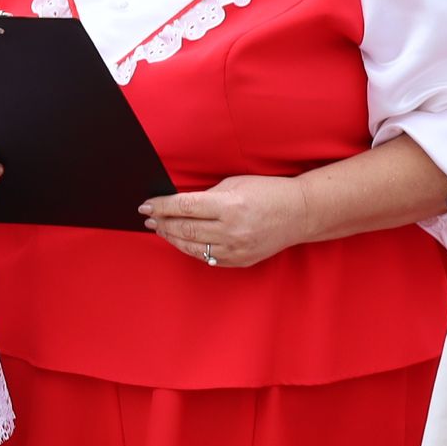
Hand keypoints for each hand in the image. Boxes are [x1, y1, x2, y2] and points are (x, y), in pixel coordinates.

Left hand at [138, 175, 309, 269]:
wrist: (299, 213)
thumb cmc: (268, 192)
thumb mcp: (235, 184)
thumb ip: (206, 196)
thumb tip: (178, 204)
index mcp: (229, 206)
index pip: (184, 207)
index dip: (161, 207)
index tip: (146, 206)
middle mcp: (231, 230)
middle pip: (184, 229)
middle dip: (162, 223)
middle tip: (149, 219)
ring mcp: (235, 248)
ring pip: (192, 247)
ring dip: (172, 238)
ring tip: (161, 229)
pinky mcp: (240, 261)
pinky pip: (207, 257)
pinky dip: (191, 249)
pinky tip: (181, 241)